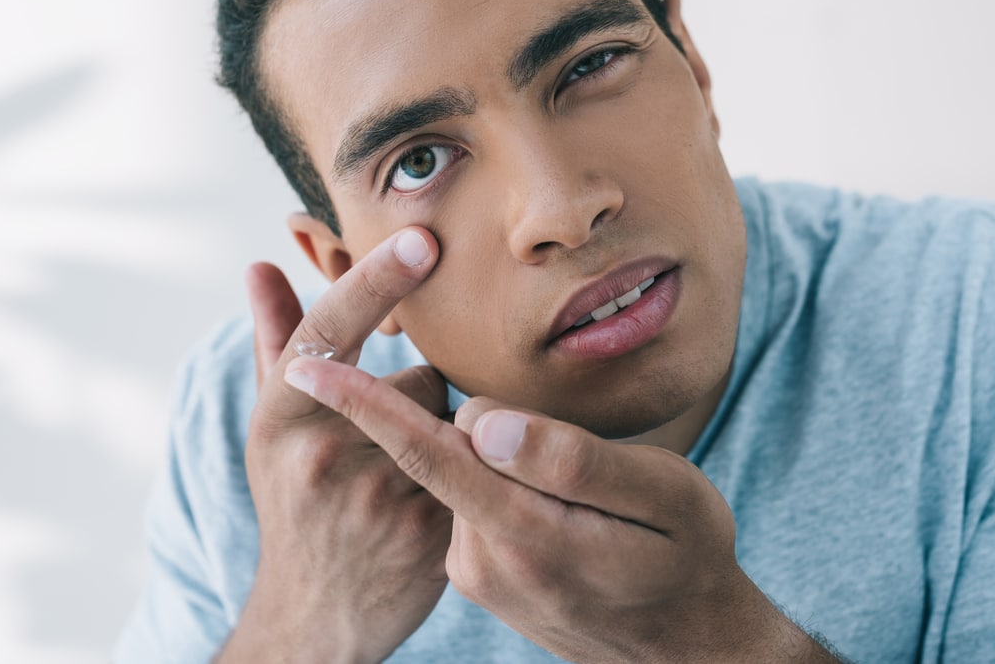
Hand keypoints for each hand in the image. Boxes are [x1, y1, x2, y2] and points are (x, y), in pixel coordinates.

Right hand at [219, 227, 451, 663]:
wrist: (315, 616)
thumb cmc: (296, 501)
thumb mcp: (273, 427)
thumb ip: (276, 340)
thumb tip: (260, 265)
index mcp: (283, 415)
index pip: (332, 330)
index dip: (379, 280)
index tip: (424, 239)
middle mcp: (327, 452)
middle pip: (422, 377)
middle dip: (426, 396)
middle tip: (400, 436)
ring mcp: (382, 495)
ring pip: (458, 422)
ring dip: (455, 434)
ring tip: (413, 472)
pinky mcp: (433, 530)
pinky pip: (481, 467)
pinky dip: (477, 473)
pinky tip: (444, 499)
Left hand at [290, 362, 842, 662]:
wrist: (683, 646)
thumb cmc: (687, 559)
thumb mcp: (663, 499)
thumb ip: (573, 461)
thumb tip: (484, 420)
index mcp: (525, 535)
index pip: (428, 453)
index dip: (366, 403)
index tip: (308, 359)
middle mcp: (483, 560)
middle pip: (441, 452)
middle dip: (451, 407)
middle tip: (540, 420)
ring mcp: (479, 573)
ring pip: (459, 471)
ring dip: (488, 445)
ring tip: (577, 475)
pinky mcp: (481, 575)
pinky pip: (472, 499)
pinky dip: (495, 474)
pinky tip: (553, 494)